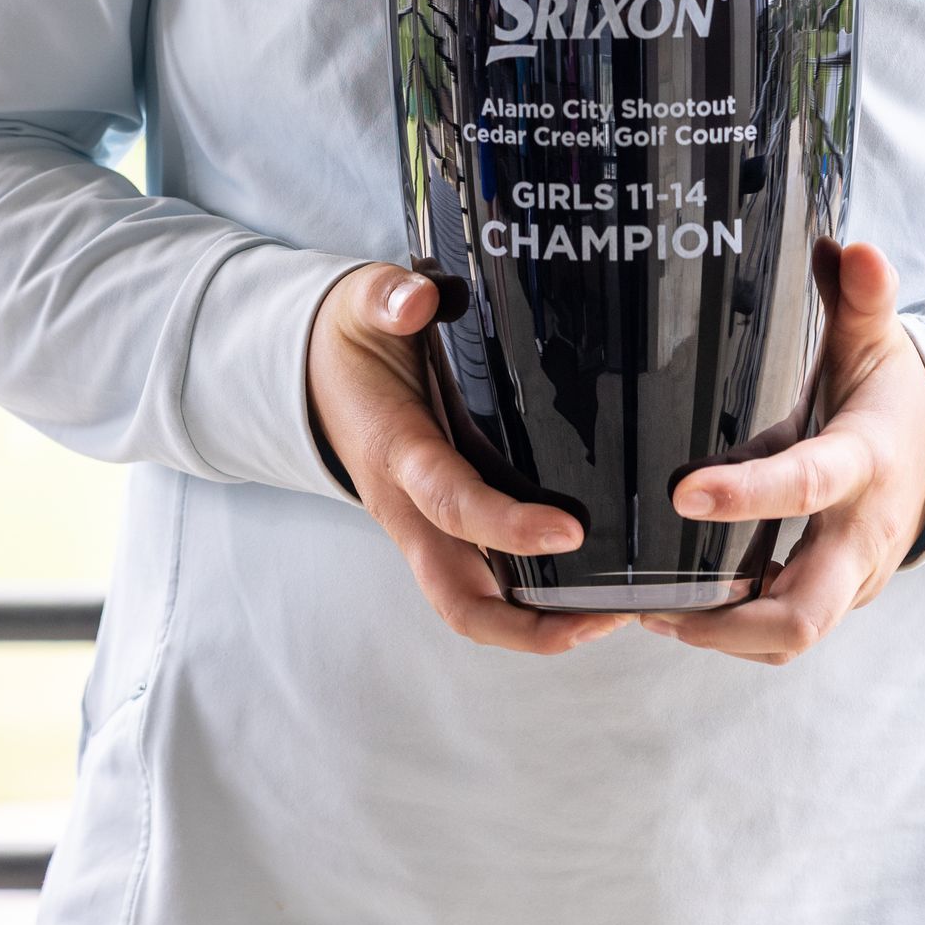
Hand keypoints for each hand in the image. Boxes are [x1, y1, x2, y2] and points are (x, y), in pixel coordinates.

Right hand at [305, 264, 621, 656]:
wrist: (311, 373)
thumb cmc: (351, 341)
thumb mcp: (363, 304)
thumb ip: (388, 296)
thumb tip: (422, 298)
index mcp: (396, 453)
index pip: (452, 502)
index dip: (508, 525)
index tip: (570, 531)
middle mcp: (410, 507)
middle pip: (461, 600)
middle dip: (530, 628)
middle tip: (603, 619)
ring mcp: (428, 525)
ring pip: (476, 602)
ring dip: (539, 623)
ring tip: (613, 614)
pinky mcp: (448, 523)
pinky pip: (488, 573)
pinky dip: (535, 590)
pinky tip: (592, 579)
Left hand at [643, 239, 924, 666]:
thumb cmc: (890, 391)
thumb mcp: (877, 338)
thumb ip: (861, 295)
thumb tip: (854, 247)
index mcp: (865, 462)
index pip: (806, 485)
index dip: (747, 495)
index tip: (681, 491)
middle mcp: (862, 535)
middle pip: (803, 611)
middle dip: (725, 621)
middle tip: (650, 604)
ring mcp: (853, 578)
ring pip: (790, 636)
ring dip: (719, 634)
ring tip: (646, 610)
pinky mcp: (840, 598)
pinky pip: (786, 630)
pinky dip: (734, 631)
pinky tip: (675, 610)